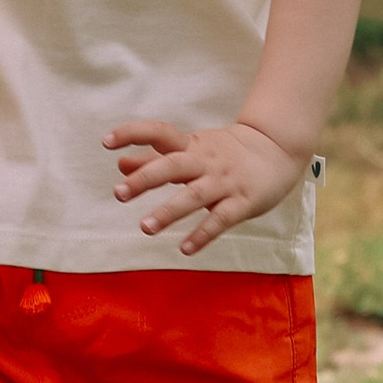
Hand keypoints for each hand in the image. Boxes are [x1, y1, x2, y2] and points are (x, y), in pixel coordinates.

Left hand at [104, 116, 310, 255]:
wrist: (277, 150)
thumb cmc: (225, 152)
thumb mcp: (191, 149)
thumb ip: (155, 158)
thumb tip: (120, 164)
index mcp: (190, 145)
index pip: (158, 132)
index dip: (133, 134)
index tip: (106, 142)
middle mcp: (205, 161)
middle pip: (172, 166)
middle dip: (145, 178)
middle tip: (118, 193)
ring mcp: (224, 182)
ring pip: (194, 196)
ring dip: (169, 212)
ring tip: (144, 227)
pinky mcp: (242, 202)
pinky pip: (220, 220)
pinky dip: (202, 235)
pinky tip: (184, 249)